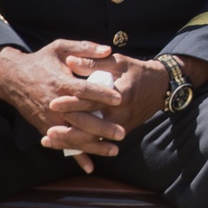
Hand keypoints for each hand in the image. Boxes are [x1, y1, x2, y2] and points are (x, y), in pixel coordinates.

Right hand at [0, 40, 120, 173]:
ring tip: (114, 150)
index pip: (84, 90)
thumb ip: (85, 48)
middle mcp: (54, 104)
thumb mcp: (61, 47)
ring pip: (74, 135)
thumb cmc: (41, 61)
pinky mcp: (45, 128)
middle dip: (102, 127)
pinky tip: (89, 166)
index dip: (101, 94)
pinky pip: (63, 144)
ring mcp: (49, 119)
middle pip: (81, 118)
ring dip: (94, 145)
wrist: (12, 78)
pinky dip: (75, 156)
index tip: (119, 98)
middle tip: (122, 132)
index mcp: (60, 83)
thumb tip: (109, 49)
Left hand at [41, 53, 168, 168]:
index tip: (53, 103)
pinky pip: (97, 142)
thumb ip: (94, 62)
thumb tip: (70, 61)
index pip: (93, 102)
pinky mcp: (120, 133)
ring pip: (93, 139)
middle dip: (68, 127)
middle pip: (91, 125)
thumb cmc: (136, 72)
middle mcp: (121, 115)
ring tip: (49, 138)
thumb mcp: (118, 62)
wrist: (160, 88)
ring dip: (70, 140)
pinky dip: (79, 146)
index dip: (72, 103)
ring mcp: (122, 127)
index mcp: (121, 95)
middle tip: (48, 128)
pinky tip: (61, 145)